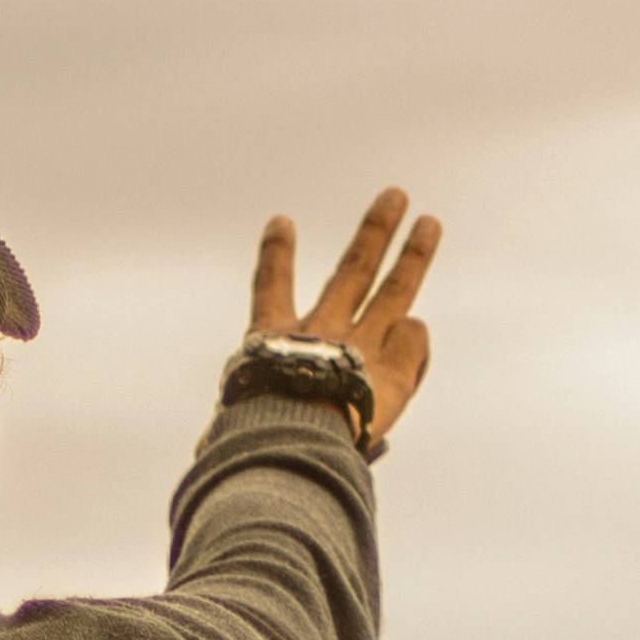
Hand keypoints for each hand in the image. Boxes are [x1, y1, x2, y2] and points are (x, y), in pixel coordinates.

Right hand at [253, 188, 441, 437]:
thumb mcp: (230, 428)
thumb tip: (209, 439)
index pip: (271, 291)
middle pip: (353, 270)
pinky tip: (406, 353)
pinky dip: (413, 342)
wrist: (288, 442)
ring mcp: (362, 344)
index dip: (276, 256)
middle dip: (374, 232)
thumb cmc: (251, 440)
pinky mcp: (394, 370)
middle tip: (395, 197)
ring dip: (413, 255)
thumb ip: (233, 423)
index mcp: (274, 343)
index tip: (282, 221)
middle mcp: (322, 332)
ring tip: (430, 223)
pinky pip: (412, 338)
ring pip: (394, 290)